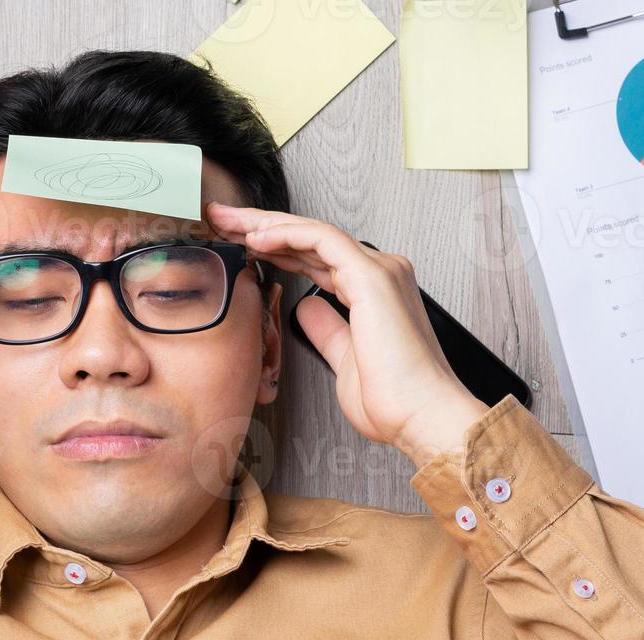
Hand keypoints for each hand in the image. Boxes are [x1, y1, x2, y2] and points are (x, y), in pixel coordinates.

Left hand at [207, 203, 487, 467]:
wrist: (420, 416)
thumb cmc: (393, 401)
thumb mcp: (344, 360)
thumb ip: (327, 329)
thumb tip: (306, 306)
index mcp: (373, 293)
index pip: (315, 258)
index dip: (275, 249)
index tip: (239, 246)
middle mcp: (379, 274)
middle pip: (310, 240)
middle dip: (262, 226)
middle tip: (223, 219)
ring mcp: (379, 271)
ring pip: (313, 232)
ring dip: (267, 223)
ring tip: (229, 221)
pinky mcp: (372, 276)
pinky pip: (322, 240)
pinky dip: (287, 234)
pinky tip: (258, 237)